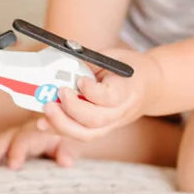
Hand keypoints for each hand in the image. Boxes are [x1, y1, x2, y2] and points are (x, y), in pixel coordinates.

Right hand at [0, 118, 82, 170]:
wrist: (74, 122)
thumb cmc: (74, 133)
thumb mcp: (75, 142)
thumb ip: (70, 150)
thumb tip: (65, 161)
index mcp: (43, 128)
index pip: (27, 136)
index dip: (19, 149)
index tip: (13, 165)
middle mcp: (28, 129)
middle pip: (7, 136)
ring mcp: (18, 134)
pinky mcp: (12, 141)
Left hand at [38, 47, 162, 141]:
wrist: (150, 87)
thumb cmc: (128, 69)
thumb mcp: (113, 58)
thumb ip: (90, 63)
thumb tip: (60, 62)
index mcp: (128, 89)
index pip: (110, 97)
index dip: (91, 91)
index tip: (80, 80)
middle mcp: (121, 111)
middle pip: (95, 120)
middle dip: (70, 109)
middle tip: (56, 95)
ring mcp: (111, 123)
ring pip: (87, 134)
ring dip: (61, 124)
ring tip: (47, 109)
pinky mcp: (101, 129)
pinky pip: (80, 135)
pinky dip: (59, 130)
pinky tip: (44, 123)